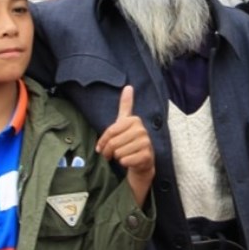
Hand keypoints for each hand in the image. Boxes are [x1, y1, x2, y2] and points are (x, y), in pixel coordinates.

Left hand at [96, 85, 154, 204]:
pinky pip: (125, 160)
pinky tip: (130, 161)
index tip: (102, 146)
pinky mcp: (146, 155)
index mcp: (134, 120)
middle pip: (113, 143)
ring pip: (119, 152)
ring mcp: (146, 143)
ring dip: (117, 157)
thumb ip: (126, 105)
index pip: (110, 131)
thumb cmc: (129, 141)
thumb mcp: (125, 122)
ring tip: (123, 156)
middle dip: (109, 151)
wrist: (142, 161)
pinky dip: (124, 163)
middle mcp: (142, 130)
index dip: (103, 141)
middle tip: (111, 154)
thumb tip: (128, 86)